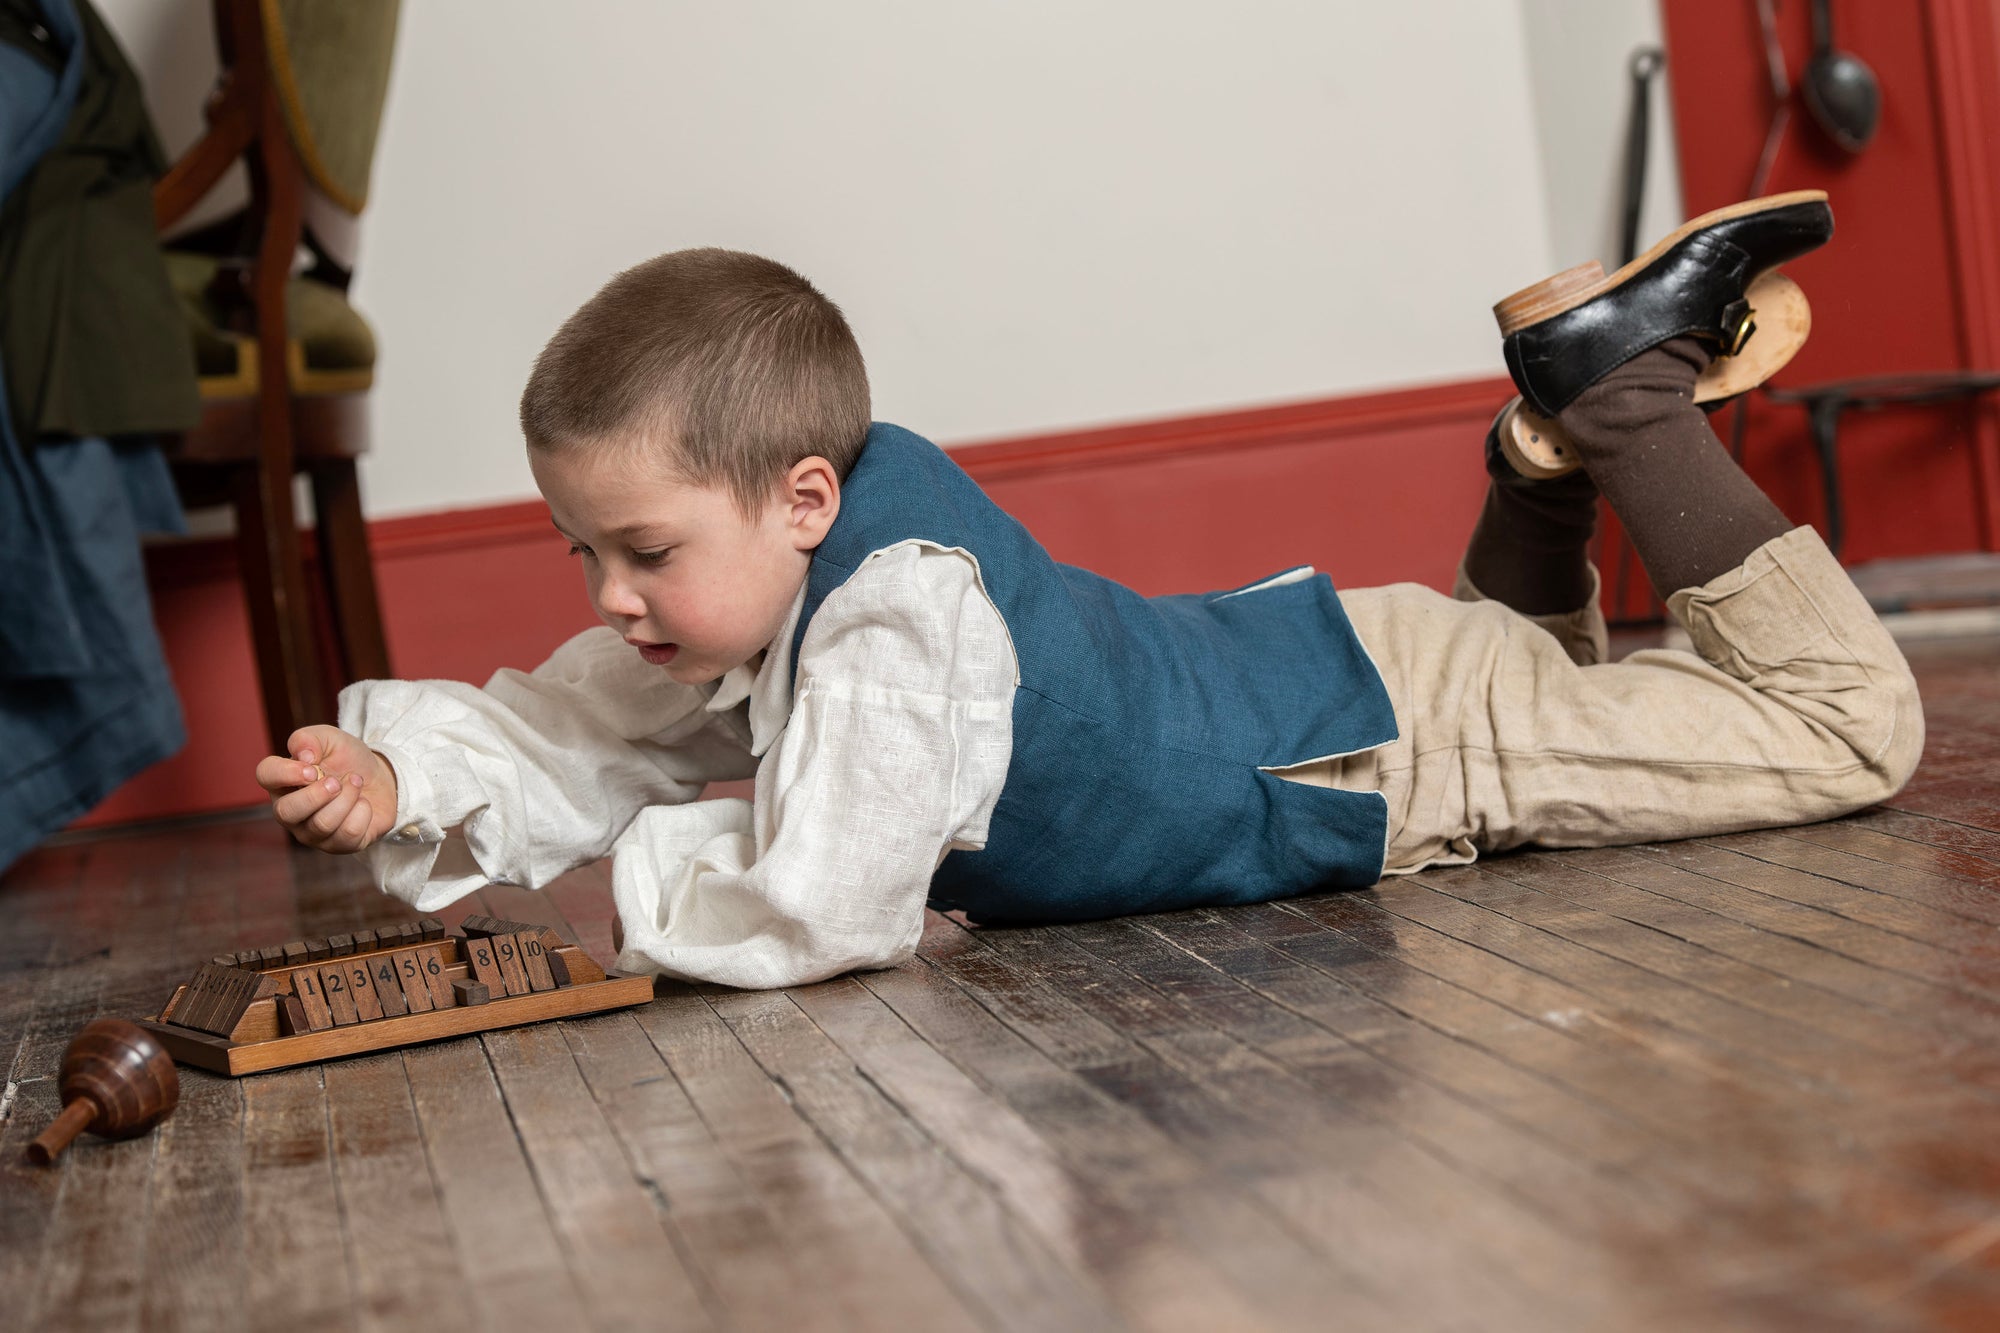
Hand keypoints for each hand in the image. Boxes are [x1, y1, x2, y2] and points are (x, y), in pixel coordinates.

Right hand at [255, 724, 398, 852]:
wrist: (381, 779)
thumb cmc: (347, 759)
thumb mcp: (330, 739)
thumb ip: (310, 739)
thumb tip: (303, 755)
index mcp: (282, 781)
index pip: (265, 775)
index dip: (287, 772)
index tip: (313, 767)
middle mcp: (290, 811)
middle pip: (286, 812)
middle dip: (317, 794)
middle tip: (337, 781)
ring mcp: (311, 833)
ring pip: (322, 824)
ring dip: (347, 798)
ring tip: (356, 783)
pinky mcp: (337, 846)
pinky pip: (348, 835)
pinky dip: (363, 812)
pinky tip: (363, 804)